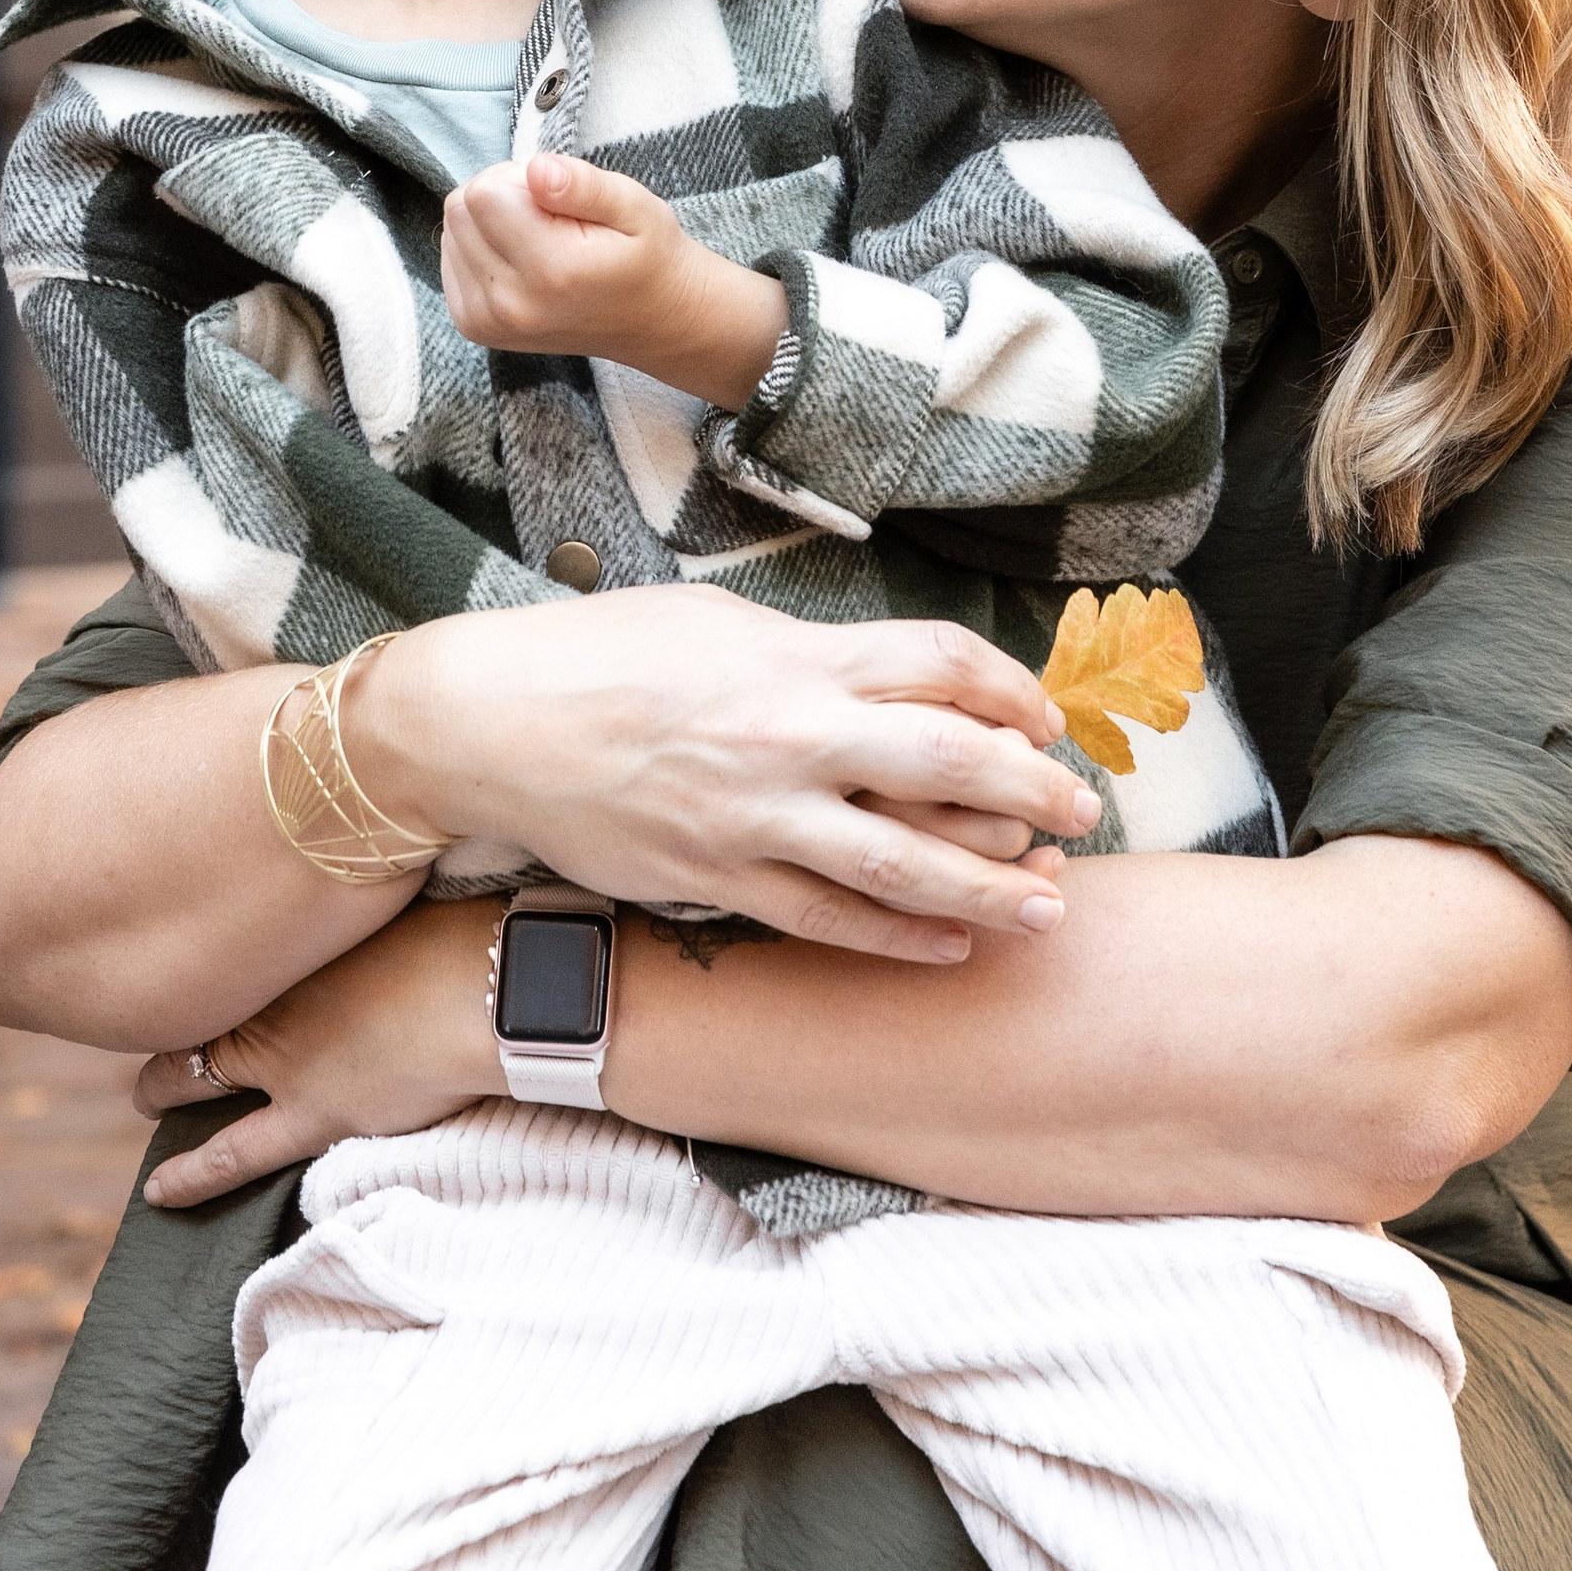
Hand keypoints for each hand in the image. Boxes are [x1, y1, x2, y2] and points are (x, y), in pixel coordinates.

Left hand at [130, 894, 503, 1208]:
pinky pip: (232, 1154)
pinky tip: (159, 1193)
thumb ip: (361, 903)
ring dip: (166, 1088)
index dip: (202, 958)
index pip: (221, 948)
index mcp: (293, 934)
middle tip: (150, 1018)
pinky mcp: (311, 1115)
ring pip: (194, 1076)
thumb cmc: (463, 927)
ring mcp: (285, 1056)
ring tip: (145, 1098)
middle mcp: (275, 991)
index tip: (192, 956)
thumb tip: (366, 878)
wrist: (488, 984)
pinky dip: (191, 1175)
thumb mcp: (400, 895)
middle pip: (198, 1005)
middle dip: (173, 1018)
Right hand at [349, 588, 1098, 963]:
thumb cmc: (602, 655)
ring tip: (1049, 907)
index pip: (939, 664)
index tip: (1043, 718)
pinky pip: (829, 922)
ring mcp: (754, 817)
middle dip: (1031, 791)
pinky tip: (950, 947)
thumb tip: (890, 677)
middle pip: (947, 764)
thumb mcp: (717, 623)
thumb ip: (808, 652)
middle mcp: (788, 733)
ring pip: (902, 866)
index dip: (1008, 692)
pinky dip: (899, 940)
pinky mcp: (716, 881)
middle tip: (1082, 811)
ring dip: (988, 890)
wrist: (490, 721)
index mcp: (793, 654)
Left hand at [442, 154, 786, 407]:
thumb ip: (583, 185)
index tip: (557, 197)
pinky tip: (522, 259)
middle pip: (461, 208)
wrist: (652, 320)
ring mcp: (487, 321)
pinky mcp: (474, 325)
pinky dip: (480, 247)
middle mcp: (511, 304)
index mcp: (552, 270)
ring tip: (541, 239)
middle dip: (501, 194)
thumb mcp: (634, 206)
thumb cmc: (645, 254)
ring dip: (489, 222)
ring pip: (452, 229)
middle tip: (551, 216)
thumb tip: (536, 170)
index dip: (519, 177)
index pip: (484, 192)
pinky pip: (450, 256)